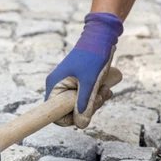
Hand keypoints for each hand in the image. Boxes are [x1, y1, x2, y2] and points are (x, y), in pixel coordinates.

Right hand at [45, 12, 122, 128]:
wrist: (101, 36)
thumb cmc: (93, 56)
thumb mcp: (90, 82)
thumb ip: (85, 104)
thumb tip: (81, 124)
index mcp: (55, 86)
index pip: (55, 114)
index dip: (70, 118)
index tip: (85, 112)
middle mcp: (58, 86)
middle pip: (69, 111)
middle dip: (88, 108)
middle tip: (101, 97)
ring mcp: (68, 84)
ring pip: (79, 105)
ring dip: (94, 101)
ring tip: (105, 90)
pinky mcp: (77, 82)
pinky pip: (84, 97)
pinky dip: (95, 96)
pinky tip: (105, 89)